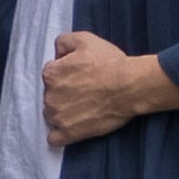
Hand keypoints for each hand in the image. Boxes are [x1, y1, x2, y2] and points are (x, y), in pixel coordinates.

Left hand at [41, 31, 178, 146]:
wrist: (129, 87)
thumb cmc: (109, 63)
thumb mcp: (84, 39)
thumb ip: (63, 42)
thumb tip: (57, 53)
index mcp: (50, 74)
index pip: (51, 74)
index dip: (65, 73)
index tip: (79, 75)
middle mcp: (49, 96)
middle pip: (50, 95)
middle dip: (63, 93)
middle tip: (84, 91)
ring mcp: (58, 117)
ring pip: (52, 115)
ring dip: (62, 112)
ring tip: (83, 107)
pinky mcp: (69, 134)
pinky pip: (54, 139)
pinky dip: (60, 134)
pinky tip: (72, 126)